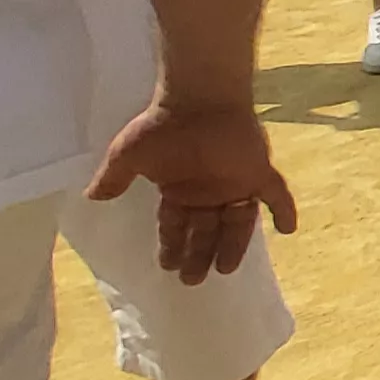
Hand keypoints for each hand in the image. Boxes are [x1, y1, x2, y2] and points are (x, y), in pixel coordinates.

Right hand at [86, 98, 297, 284]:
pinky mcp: (257, 171)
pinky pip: (276, 194)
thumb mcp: (128, 155)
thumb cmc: (162, 126)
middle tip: (192, 280)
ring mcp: (234, 182)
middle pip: (205, 231)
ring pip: (237, 222)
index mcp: (180, 189)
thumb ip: (113, 178)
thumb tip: (90, 197)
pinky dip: (284, 211)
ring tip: (224, 270)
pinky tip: (288, 229)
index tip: (168, 266)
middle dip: (198, 255)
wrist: (197, 98)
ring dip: (233, 246)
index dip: (172, 245)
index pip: (176, 225)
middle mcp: (208, 190)